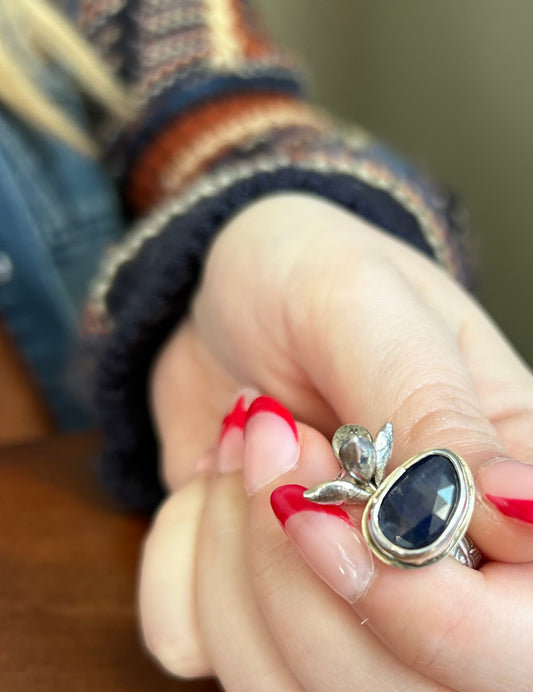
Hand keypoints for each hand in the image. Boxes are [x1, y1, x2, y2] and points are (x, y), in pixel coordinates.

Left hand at [141, 193, 532, 685]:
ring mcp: (338, 598)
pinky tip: (205, 485)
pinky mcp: (253, 603)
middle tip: (273, 441)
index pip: (517, 643)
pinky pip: (193, 645)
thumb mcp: (367, 305)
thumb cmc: (304, 274)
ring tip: (242, 447)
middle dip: (294, 573)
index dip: (429, 617)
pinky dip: (176, 562)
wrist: (225, 298)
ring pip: (281, 682)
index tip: (328, 508)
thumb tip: (521, 507)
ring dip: (227, 557)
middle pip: (391, 685)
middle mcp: (433, 567)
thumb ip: (433, 404)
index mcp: (501, 493)